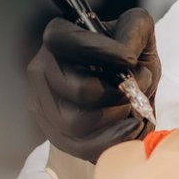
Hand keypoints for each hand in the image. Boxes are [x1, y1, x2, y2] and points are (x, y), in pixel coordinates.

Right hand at [25, 7, 159, 162]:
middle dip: (117, 94)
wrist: (124, 85)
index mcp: (58, 36)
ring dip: (115, 118)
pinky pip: (81, 147)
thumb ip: (135, 31)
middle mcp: (41, 69)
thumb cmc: (126, 57)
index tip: (130, 59)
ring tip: (131, 107)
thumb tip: (126, 55)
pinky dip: (112, 140)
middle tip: (135, 90)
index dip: (99, 51)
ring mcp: (42, 104)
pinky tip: (130, 127)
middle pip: (80, 90)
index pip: (65, 42)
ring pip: (79, 123)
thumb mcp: (137, 31)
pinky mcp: (53, 133)